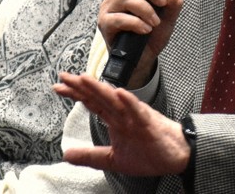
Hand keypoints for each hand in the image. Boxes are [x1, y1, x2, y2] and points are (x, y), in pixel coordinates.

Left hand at [54, 72, 188, 175]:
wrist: (176, 156)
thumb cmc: (149, 153)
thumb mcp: (112, 159)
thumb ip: (90, 155)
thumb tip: (67, 154)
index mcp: (115, 120)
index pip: (91, 103)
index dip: (75, 95)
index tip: (58, 87)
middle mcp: (123, 113)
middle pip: (98, 97)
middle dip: (81, 86)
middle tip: (63, 76)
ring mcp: (135, 116)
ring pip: (114, 100)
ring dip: (99, 88)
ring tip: (84, 79)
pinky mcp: (148, 123)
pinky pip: (138, 110)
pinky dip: (129, 102)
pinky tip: (121, 93)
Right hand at [99, 0, 183, 87]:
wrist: (141, 58)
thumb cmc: (151, 33)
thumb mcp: (168, 19)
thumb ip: (173, 5)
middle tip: (162, 2)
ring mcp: (108, 8)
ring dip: (145, 9)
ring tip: (155, 22)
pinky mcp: (105, 24)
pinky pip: (118, 18)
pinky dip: (136, 23)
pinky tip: (145, 30)